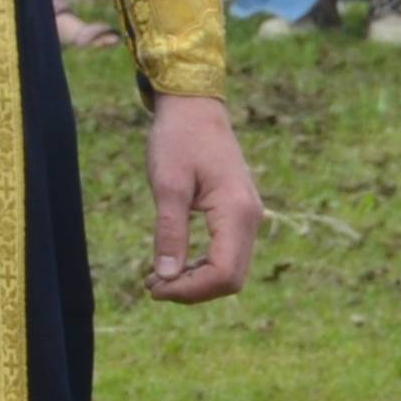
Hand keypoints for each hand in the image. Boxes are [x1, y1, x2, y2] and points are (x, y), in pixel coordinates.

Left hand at [141, 93, 259, 303]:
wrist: (195, 109)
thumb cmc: (178, 140)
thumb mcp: (167, 183)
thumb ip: (169, 231)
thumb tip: (166, 276)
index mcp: (236, 211)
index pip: (224, 273)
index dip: (190, 290)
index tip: (153, 287)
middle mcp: (251, 219)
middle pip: (231, 279)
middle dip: (192, 290)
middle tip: (150, 286)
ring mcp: (248, 218)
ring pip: (231, 270)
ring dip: (196, 282)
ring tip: (155, 278)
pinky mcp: (238, 216)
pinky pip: (227, 255)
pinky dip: (202, 267)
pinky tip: (172, 264)